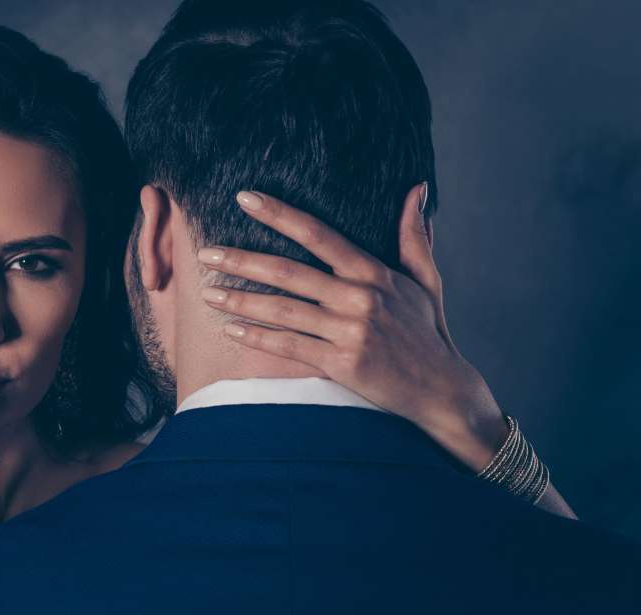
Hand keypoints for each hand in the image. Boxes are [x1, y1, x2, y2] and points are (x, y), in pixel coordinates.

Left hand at [197, 187, 507, 471]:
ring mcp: (350, 331)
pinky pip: (290, 346)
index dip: (279, 214)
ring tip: (206, 292)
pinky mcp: (342, 363)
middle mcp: (360, 298)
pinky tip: (231, 329)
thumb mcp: (425, 280)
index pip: (318, 234)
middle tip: (206, 253)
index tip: (245, 198)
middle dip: (242, 260)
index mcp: (374, 273)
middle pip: (288, 272)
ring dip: (240, 299)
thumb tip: (415, 189)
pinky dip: (258, 337)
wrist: (441, 390)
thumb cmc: (427, 333)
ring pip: (282, 310)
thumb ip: (413, 236)